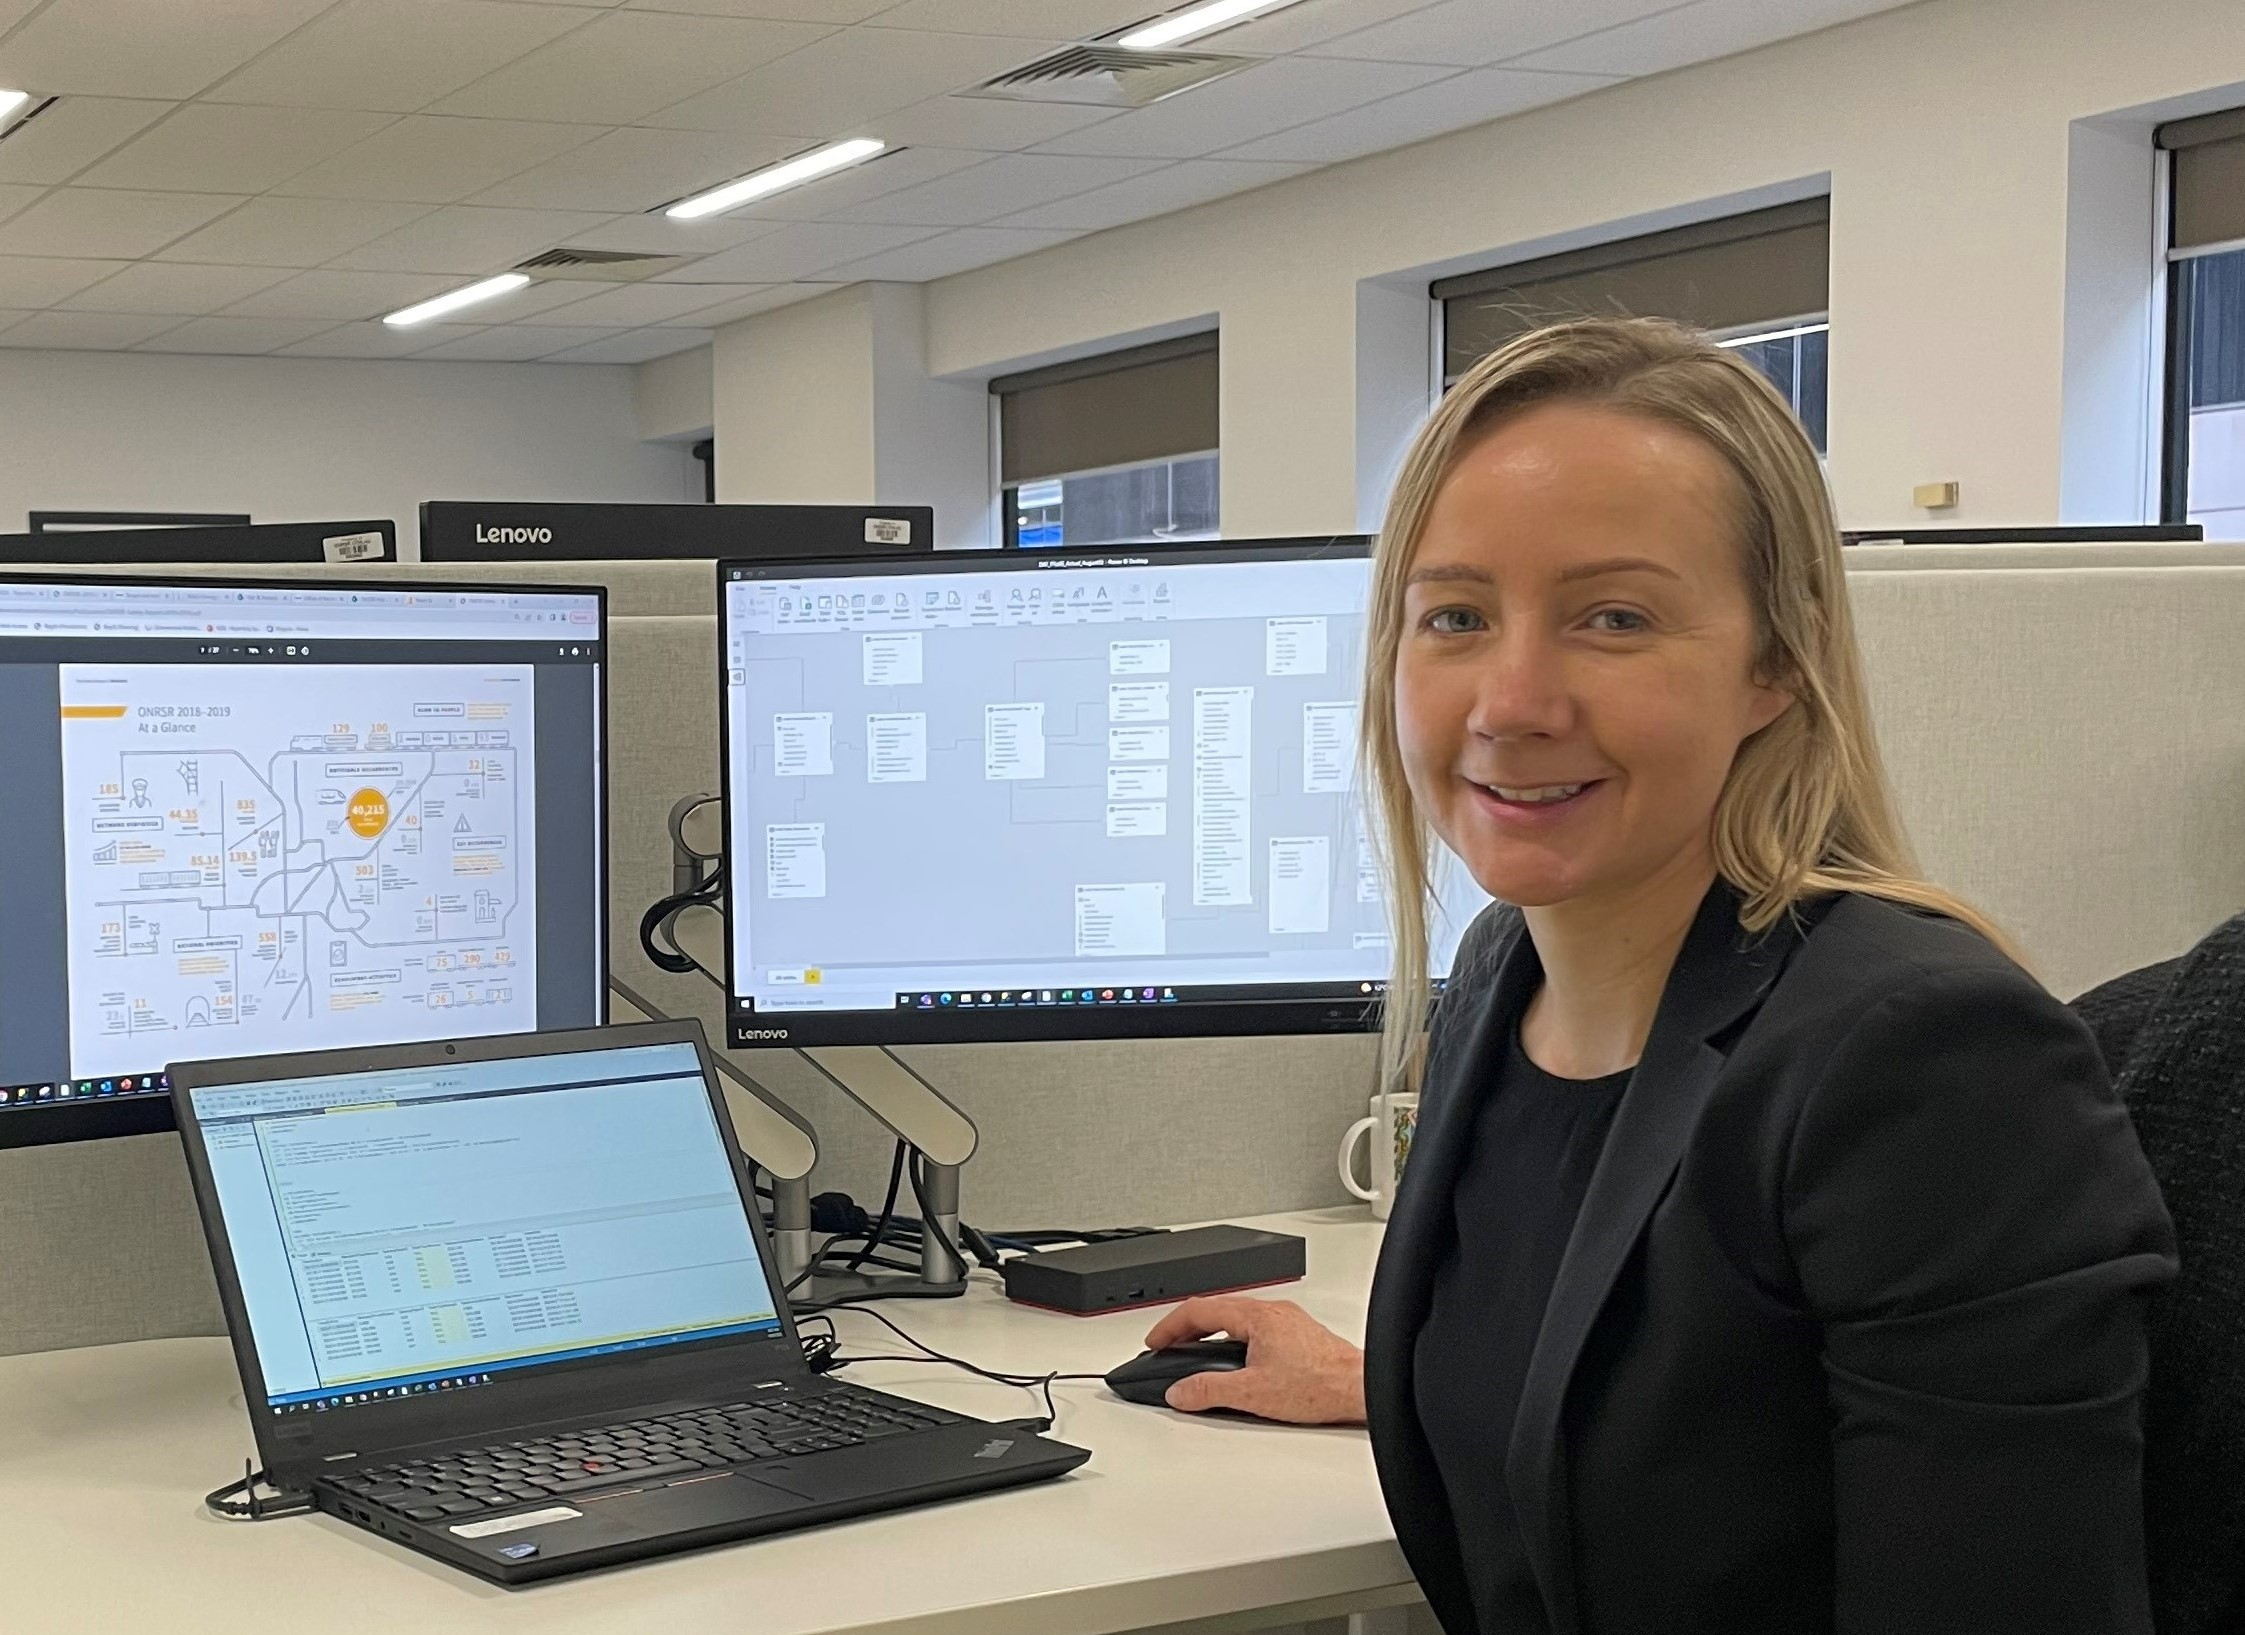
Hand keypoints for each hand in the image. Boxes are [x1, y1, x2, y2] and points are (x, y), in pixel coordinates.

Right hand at [1142, 1296, 1366, 1423]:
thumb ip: (1210, 1390)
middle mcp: (1272, 1312)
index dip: (1169, 1327)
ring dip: (1211, 1336)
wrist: (1359, 1389)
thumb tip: (1180, 1392)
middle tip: (1168, 1349)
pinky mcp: (1298, 1336)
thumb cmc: (1319, 1385)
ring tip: (1195, 1356)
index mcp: (1257, 1316)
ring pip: (1236, 1320)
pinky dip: (1233, 1342)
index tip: (1155, 1342)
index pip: (1199, 1311)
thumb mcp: (1252, 1393)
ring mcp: (1287, 1322)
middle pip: (1216, 1311)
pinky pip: (1254, 1330)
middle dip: (1186, 1330)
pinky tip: (1235, 1364)